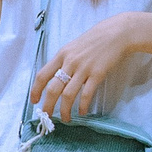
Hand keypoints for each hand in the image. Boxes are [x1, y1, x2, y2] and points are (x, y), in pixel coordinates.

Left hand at [34, 12, 151, 122]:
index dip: (35, 90)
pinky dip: (82, 105)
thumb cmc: (94, 40)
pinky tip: (82, 112)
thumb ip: (64, 61)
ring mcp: (83, 68)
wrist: (117, 33)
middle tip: (46, 116)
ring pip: (68, 94)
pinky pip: (86, 94)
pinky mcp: (97, 74)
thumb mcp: (73, 47)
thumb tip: (55, 78)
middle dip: (48, 105)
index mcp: (61, 55)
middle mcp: (69, 62)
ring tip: (65, 118)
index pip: (42, 75)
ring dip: (65, 109)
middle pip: (52, 88)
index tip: (34, 101)